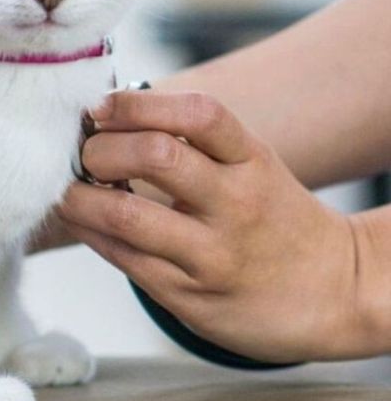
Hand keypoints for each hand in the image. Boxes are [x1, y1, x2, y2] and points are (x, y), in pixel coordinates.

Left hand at [58, 90, 378, 362]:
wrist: (334, 293)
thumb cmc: (272, 217)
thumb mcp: (251, 166)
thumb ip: (191, 142)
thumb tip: (104, 115)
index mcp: (252, 161)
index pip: (198, 114)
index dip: (138, 103)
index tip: (101, 107)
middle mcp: (236, 205)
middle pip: (156, 156)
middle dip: (101, 149)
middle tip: (84, 153)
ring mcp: (212, 255)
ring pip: (126, 216)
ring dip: (78, 195)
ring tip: (67, 187)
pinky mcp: (187, 297)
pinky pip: (121, 258)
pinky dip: (88, 231)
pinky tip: (81, 218)